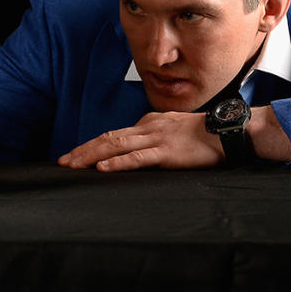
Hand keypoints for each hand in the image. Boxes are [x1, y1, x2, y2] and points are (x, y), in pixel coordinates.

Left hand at [57, 111, 224, 171]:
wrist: (227, 131)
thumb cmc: (205, 134)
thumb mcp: (174, 129)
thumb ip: (155, 135)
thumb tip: (139, 145)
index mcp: (149, 123)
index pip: (114, 134)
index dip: (92, 145)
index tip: (75, 155)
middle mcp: (148, 128)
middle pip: (108, 138)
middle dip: (83, 150)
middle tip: (63, 161)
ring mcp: (156, 139)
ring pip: (116, 146)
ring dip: (91, 156)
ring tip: (73, 165)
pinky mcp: (166, 153)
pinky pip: (137, 158)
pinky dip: (117, 163)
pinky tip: (102, 168)